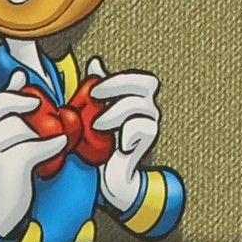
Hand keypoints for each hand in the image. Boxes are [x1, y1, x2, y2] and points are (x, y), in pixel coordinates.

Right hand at [0, 70, 66, 236]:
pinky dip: (52, 146)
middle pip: (13, 115)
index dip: (18, 98)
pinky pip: (35, 146)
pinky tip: (60, 146)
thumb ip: (11, 106)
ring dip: (41, 137)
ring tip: (43, 149)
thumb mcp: (8, 134)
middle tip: (42, 131)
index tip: (35, 102)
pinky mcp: (6, 166)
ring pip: (25, 131)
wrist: (6, 205)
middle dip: (31, 122)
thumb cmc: (11, 165)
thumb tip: (19, 74)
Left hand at [85, 56, 159, 214]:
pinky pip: (144, 127)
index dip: (116, 79)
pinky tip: (117, 145)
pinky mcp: (149, 141)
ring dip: (115, 112)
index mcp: (135, 99)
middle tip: (94, 97)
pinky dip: (127, 133)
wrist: (109, 178)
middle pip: (147, 83)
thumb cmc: (99, 147)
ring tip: (96, 126)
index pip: (139, 78)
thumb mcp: (91, 116)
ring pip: (141, 104)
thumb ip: (96, 91)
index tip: (93, 89)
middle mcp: (147, 109)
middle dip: (118, 85)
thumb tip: (96, 63)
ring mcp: (150, 123)